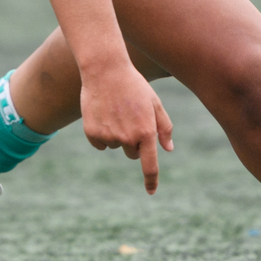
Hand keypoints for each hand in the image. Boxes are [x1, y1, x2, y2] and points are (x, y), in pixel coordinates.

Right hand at [78, 60, 173, 193]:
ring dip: (117, 134)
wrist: (105, 69)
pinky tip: (102, 114)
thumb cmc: (134, 85)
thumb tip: (168, 149)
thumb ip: (164, 128)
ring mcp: (109, 136)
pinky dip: (101, 134)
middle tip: (130, 117)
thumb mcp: (154, 103)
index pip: (150, 165)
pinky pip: (100, 143)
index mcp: (146, 132)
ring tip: (115, 110)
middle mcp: (127, 138)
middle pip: (132, 154)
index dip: (151, 180)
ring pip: (116, 146)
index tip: (151, 191)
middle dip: (133, 142)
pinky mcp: (92, 133)